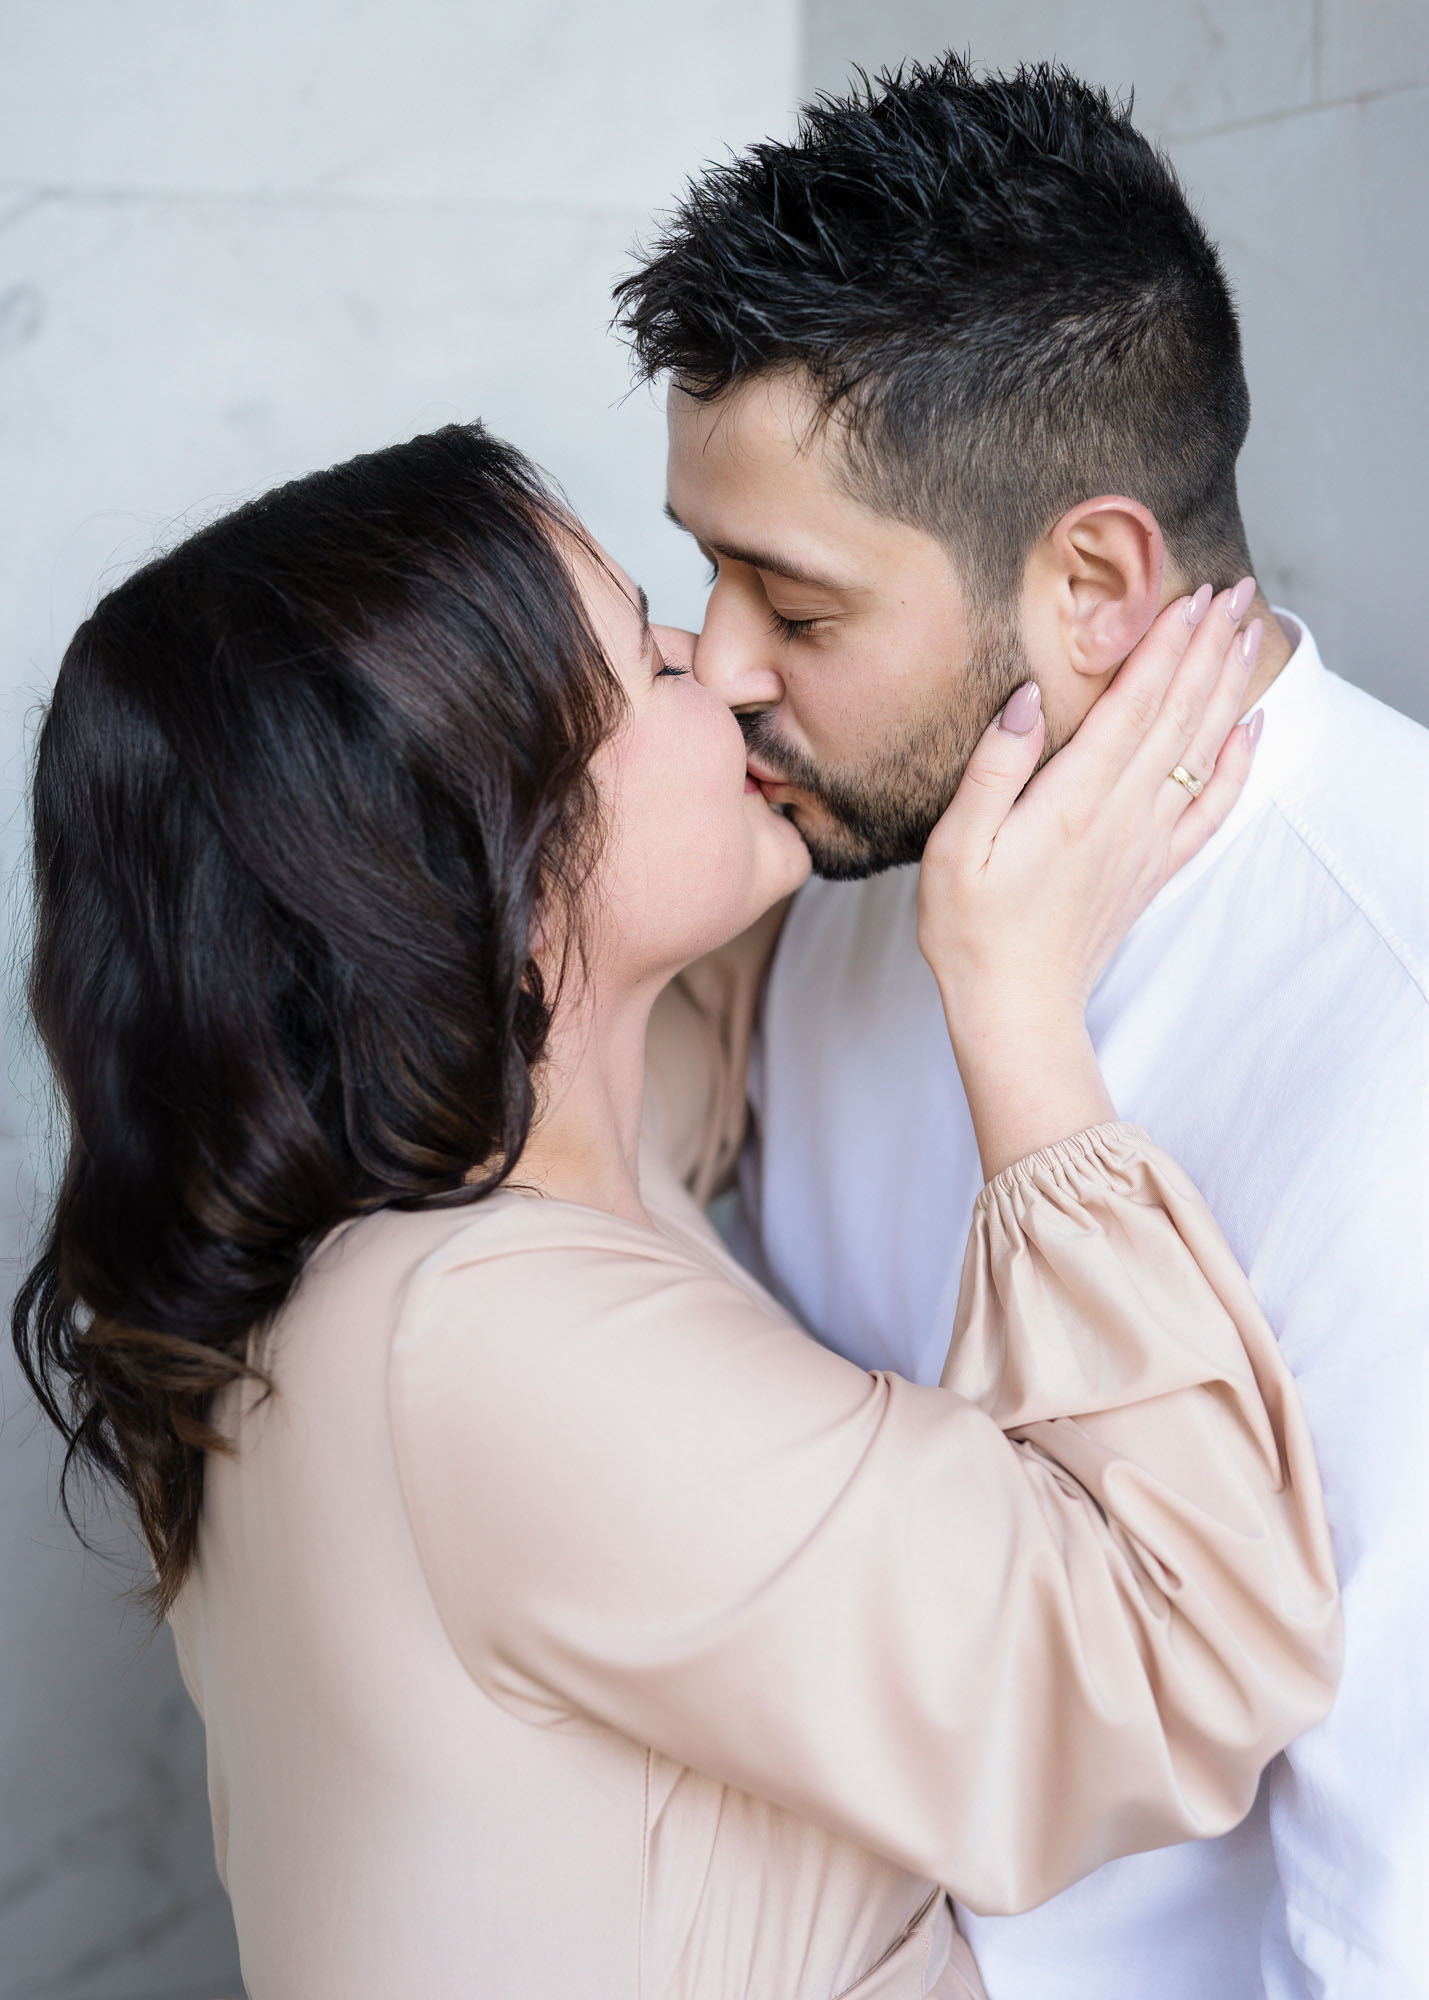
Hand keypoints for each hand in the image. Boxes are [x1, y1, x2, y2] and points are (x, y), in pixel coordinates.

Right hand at [919, 582, 1263, 1175]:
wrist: (1016, 1009)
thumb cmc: (971, 931)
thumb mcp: (955, 847)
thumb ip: (994, 768)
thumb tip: (1029, 697)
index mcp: (1074, 802)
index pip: (1134, 706)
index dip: (1165, 647)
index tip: (1190, 596)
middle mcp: (1122, 816)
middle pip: (1179, 716)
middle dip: (1209, 649)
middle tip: (1236, 594)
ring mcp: (1145, 844)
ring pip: (1201, 751)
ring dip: (1229, 689)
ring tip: (1250, 637)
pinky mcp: (1152, 870)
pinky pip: (1210, 809)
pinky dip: (1237, 766)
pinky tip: (1250, 731)